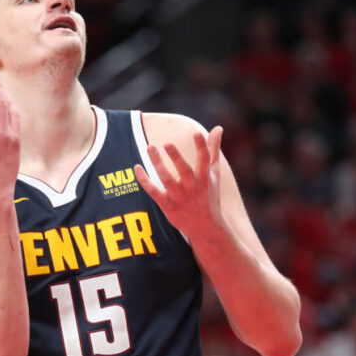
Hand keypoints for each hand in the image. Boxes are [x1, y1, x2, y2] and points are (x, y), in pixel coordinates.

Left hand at [133, 126, 224, 240]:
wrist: (206, 227)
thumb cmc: (209, 196)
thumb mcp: (214, 173)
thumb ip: (213, 150)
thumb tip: (218, 127)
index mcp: (205, 178)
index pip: (204, 160)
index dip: (202, 146)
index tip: (197, 133)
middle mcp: (192, 187)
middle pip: (184, 170)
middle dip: (176, 157)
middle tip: (167, 143)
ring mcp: (179, 197)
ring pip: (166, 179)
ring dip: (157, 164)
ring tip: (150, 147)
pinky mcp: (167, 205)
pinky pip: (153, 191)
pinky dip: (144, 180)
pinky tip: (136, 167)